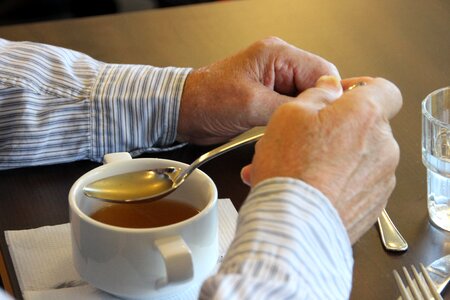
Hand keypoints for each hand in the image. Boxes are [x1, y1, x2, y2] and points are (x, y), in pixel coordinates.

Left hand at [177, 37, 338, 144]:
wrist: (183, 112)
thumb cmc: (206, 99)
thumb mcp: (250, 105)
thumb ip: (288, 107)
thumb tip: (318, 114)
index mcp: (277, 54)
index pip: (323, 71)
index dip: (330, 95)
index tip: (329, 118)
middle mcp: (279, 65)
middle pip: (317, 86)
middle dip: (316, 109)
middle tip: (313, 131)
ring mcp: (274, 82)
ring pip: (306, 101)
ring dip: (303, 118)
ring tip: (297, 133)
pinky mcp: (268, 98)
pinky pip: (292, 110)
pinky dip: (292, 123)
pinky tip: (286, 133)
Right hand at [241, 76, 401, 242]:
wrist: (293, 226)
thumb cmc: (290, 169)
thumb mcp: (290, 114)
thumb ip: (317, 93)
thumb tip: (331, 88)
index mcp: (365, 115)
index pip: (384, 90)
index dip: (360, 90)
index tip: (339, 98)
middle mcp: (383, 146)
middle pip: (366, 126)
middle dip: (338, 129)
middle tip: (306, 138)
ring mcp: (382, 178)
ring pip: (358, 157)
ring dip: (333, 157)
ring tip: (297, 168)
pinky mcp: (374, 205)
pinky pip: (356, 184)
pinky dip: (337, 182)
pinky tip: (308, 187)